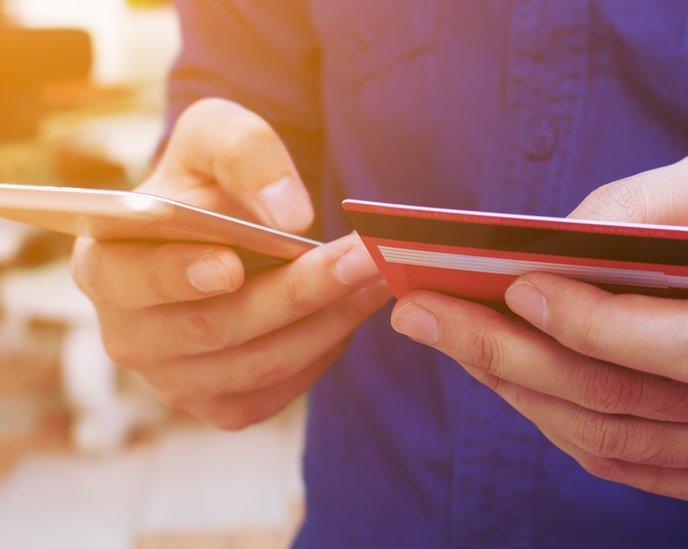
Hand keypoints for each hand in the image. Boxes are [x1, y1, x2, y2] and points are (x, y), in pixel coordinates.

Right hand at [72, 98, 390, 429]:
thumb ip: (245, 152)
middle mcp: (129, 336)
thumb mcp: (216, 134)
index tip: (230, 265)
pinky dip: (326, 347)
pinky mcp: (223, 406)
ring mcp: (174, 381)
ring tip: (381, 276)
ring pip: (260, 363)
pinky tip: (356, 306)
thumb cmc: (210, 181)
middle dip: (299, 292)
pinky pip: (282, 387)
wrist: (226, 231)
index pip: (130, 280)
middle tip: (365, 258)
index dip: (177, 275)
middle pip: (216, 328)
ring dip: (330, 320)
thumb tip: (290, 214)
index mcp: (103, 266)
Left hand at [389, 148, 687, 507]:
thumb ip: (643, 204)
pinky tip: (509, 377)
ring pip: (617, 440)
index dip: (601, 325)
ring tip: (451, 342)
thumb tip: (547, 247)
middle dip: (515, 357)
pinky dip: (556, 421)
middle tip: (430, 317)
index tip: (516, 289)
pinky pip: (627, 463)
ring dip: (520, 391)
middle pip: (636, 400)